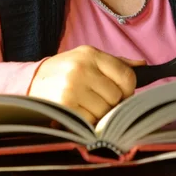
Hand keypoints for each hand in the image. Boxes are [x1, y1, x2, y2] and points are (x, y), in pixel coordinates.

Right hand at [28, 45, 142, 124]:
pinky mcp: (64, 105)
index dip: (128, 90)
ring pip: (104, 111)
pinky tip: (78, 112)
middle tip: (98, 100)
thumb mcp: (87, 59)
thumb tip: (143, 65)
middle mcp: (82, 69)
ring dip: (99, 114)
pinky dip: (87, 121)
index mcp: (91, 54)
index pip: (127, 76)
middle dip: (111, 103)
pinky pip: (90, 121)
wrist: (31, 82)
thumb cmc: (65, 70)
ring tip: (86, 105)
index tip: (121, 94)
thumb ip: (116, 63)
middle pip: (117, 97)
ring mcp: (72, 87)